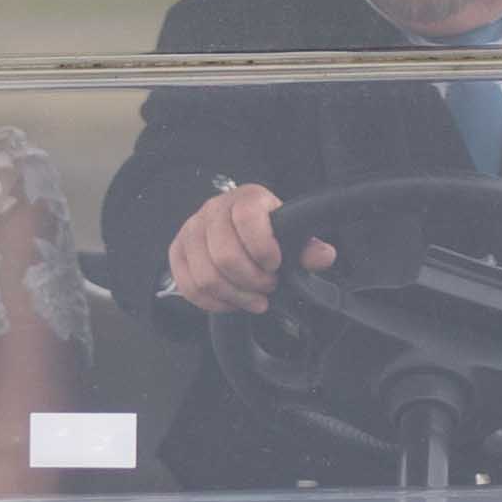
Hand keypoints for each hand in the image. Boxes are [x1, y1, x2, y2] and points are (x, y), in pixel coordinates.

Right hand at [164, 179, 332, 313]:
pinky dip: (213, 302)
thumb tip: (324, 256)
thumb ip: (307, 247)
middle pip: (225, 255)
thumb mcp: (291, 235)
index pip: (247, 218)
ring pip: (206, 276)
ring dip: (235, 296)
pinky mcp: (177, 251)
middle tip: (268, 286)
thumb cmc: (266, 233)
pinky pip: (188, 285)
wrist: (237, 229)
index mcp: (246, 199)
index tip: (276, 264)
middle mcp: (214, 209)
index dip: (263, 247)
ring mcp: (191, 230)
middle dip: (252, 280)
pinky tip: (232, 301)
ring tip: (254, 298)